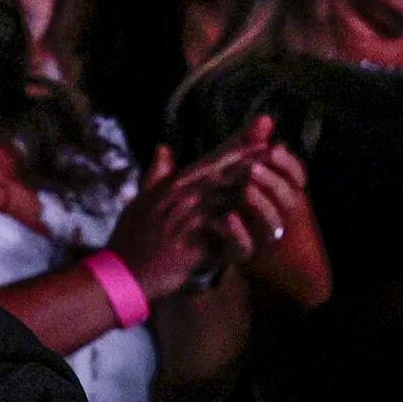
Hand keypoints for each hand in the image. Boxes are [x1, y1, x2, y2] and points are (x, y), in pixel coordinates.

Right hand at [105, 118, 307, 301]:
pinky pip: (226, 237)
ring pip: (230, 200)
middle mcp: (183, 196)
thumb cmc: (132, 236)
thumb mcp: (142, 198)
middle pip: (225, 172)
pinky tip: (258, 231)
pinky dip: (242, 233)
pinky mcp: (195, 245)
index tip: (262, 130)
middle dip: (252, 160)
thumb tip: (164, 149)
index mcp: (173, 183)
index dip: (237, 144)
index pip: (211, 158)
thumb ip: (156, 174)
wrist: (123, 271)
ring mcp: (189, 219)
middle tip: (278, 150)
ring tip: (279, 188)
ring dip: (254, 193)